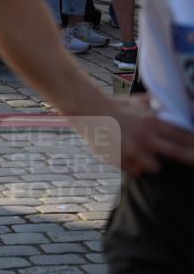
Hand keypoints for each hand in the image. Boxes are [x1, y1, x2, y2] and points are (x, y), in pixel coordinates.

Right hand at [73, 94, 193, 176]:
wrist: (89, 111)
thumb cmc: (114, 105)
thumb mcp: (137, 101)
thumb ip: (154, 105)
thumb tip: (166, 104)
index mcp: (153, 122)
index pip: (183, 134)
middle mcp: (147, 138)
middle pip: (178, 153)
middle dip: (191, 158)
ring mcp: (134, 151)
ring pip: (155, 168)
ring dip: (152, 164)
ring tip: (144, 158)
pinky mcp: (121, 161)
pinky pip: (135, 172)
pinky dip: (133, 167)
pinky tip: (127, 159)